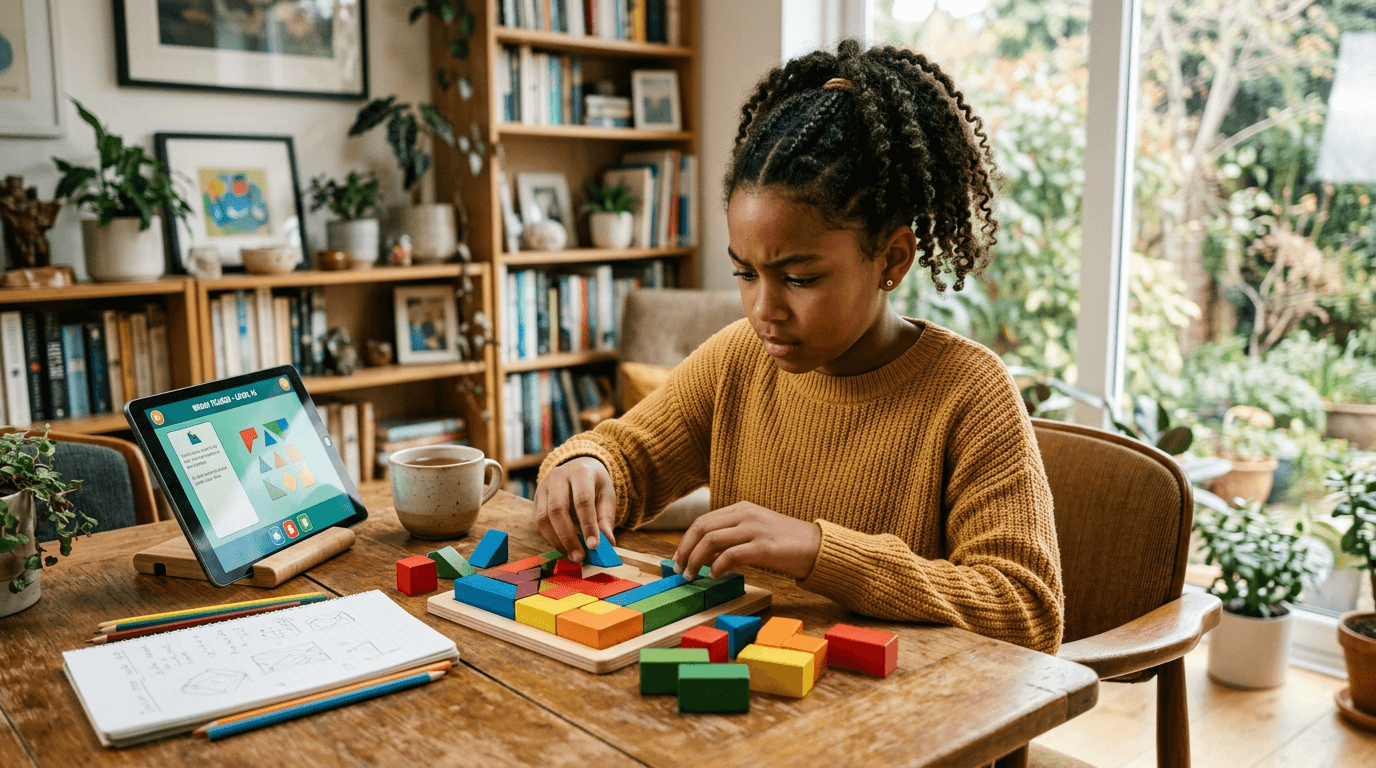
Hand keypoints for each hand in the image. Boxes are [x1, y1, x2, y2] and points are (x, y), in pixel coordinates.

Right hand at [532, 457, 616, 562]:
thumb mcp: (606, 495)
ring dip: (557, 541)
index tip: (594, 546)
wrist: (578, 466)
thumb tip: (608, 543)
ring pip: (543, 518)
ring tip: (572, 556)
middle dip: (568, 537)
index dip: (588, 524)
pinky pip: (538, 523)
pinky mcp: (536, 499)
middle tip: (580, 557)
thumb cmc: (594, 484)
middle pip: (557, 509)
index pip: (582, 499)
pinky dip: (550, 539)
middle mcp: (558, 477)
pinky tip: (563, 547)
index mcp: (580, 472)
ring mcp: (543, 487)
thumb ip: (606, 518)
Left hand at [674, 502, 821, 580]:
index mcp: (742, 508)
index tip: (679, 558)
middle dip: (685, 550)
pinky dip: (716, 567)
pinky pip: (730, 555)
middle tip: (679, 570)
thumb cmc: (787, 544)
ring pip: (711, 540)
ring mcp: (755, 529)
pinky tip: (714, 576)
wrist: (818, 548)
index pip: (703, 521)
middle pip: (701, 528)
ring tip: (691, 576)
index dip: (685, 540)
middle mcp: (746, 514)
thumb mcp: (756, 531)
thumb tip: (705, 554)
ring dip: (695, 560)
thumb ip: (733, 536)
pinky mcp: (764, 547)